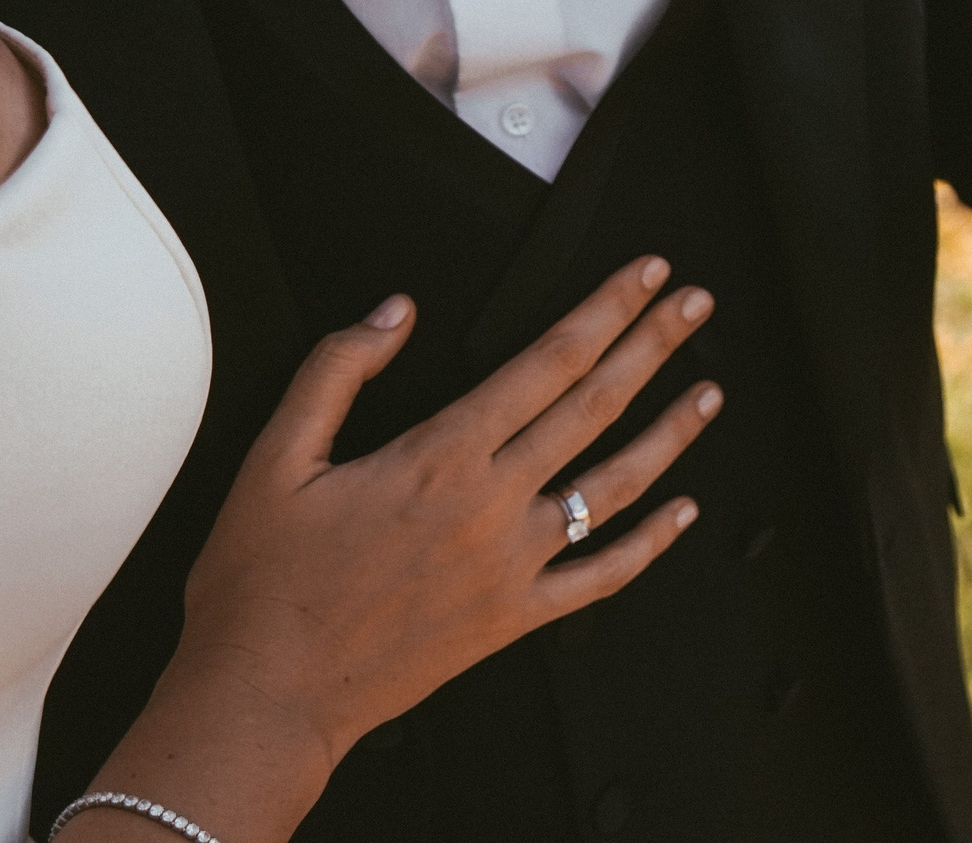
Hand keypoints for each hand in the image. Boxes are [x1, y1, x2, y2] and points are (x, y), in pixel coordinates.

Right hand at [163, 255, 720, 766]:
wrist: (263, 696)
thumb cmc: (262, 585)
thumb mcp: (274, 459)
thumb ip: (336, 371)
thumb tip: (394, 311)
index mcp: (440, 456)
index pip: (548, 361)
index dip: (606, 309)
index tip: (643, 274)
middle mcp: (491, 504)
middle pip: (596, 404)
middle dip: (652, 345)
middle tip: (694, 303)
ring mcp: (513, 564)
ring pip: (615, 485)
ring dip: (671, 432)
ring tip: (709, 390)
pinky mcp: (515, 617)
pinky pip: (601, 576)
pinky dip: (650, 543)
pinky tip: (684, 512)